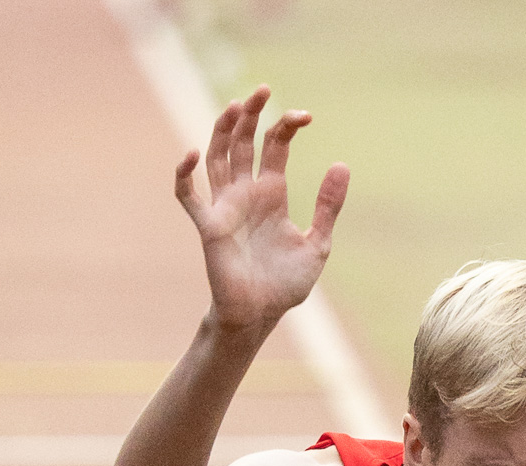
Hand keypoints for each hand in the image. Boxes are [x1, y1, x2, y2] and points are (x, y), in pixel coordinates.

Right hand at [174, 85, 348, 332]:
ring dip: (222, 129)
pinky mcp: (208, 226)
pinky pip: (188, 195)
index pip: (274, 146)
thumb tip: (341, 164)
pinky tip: (191, 153)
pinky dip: (184, 174)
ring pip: (217, 156)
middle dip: (251, 114)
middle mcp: (246, 193)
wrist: (261, 314)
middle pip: (242, 141)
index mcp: (271, 193)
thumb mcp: (317, 244)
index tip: (306, 117)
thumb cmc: (285, 284)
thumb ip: (328, 206)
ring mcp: (225, 206)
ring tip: (235, 106)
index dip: (286, 126)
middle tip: (263, 90)